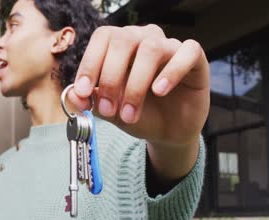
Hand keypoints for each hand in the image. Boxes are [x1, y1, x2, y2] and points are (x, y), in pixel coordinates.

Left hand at [69, 24, 209, 146]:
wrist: (167, 132)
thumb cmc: (137, 114)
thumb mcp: (109, 110)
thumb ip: (91, 99)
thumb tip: (73, 94)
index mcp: (119, 45)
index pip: (102, 38)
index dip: (90, 62)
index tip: (83, 92)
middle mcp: (143, 39)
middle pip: (123, 40)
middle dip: (110, 77)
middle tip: (108, 108)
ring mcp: (170, 46)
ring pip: (151, 48)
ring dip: (136, 84)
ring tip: (130, 113)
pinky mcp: (195, 58)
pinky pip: (187, 52)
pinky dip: (171, 72)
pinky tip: (159, 91)